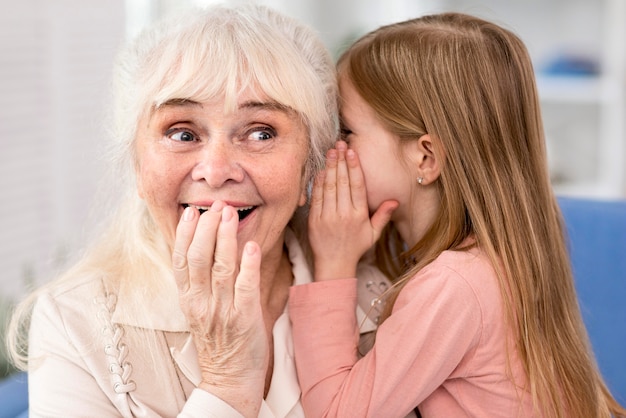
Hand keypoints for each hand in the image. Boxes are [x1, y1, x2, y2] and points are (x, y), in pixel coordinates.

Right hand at [172, 201, 267, 417]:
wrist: (230, 378)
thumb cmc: (217, 341)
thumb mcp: (199, 310)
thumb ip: (199, 282)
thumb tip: (203, 247)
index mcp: (188, 299)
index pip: (180, 260)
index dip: (185, 233)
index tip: (191, 211)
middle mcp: (201, 302)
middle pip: (198, 258)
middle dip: (206, 228)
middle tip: (216, 205)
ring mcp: (222, 310)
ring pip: (220, 266)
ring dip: (225, 237)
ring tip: (230, 214)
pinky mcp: (245, 317)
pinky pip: (245, 286)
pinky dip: (248, 264)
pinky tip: (251, 245)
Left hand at [308, 141, 397, 280]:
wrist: (334, 265)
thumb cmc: (355, 248)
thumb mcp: (373, 234)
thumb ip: (383, 216)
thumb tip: (395, 200)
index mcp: (359, 216)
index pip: (357, 186)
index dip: (354, 167)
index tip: (352, 152)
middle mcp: (343, 215)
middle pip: (342, 182)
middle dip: (341, 161)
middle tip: (339, 144)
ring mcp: (327, 217)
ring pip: (329, 187)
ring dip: (329, 167)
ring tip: (330, 151)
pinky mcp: (314, 220)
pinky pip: (316, 197)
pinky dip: (318, 182)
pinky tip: (320, 170)